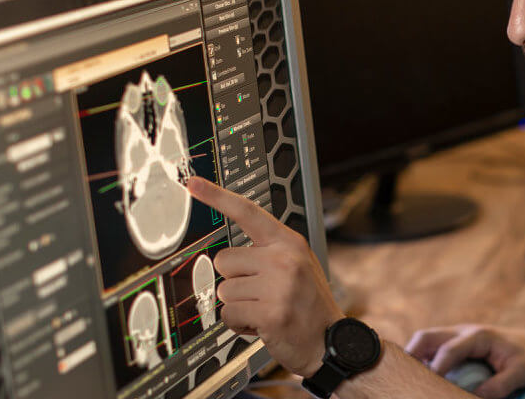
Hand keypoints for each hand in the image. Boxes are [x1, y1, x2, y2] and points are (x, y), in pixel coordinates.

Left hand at [187, 177, 343, 376]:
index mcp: (289, 242)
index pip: (248, 212)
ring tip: (265, 310)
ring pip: (224, 291)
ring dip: (239, 305)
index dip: (217, 196)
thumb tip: (228, 256)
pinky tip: (262, 325)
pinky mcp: (270, 312)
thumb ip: (268, 253)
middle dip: (235, 280)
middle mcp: (284, 259)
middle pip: (224, 260)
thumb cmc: (310, 304)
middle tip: (261, 293)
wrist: (331, 341)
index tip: (193, 183)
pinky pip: (228, 314)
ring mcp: (278, 285)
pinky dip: (239, 325)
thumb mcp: (299, 265)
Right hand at [405, 324, 524, 398]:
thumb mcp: (521, 373)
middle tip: (404, 379)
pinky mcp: (457, 345)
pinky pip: (433, 350)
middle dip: (412, 354)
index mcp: (479, 336)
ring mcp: (458, 337)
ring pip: (426, 341)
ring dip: (414, 358)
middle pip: (427, 336)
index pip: (449, 349)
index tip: (426, 387)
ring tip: (409, 381)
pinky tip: (422, 380)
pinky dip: (423, 362)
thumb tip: (474, 398)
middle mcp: (464, 332)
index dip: (435, 368)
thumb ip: (498, 386)